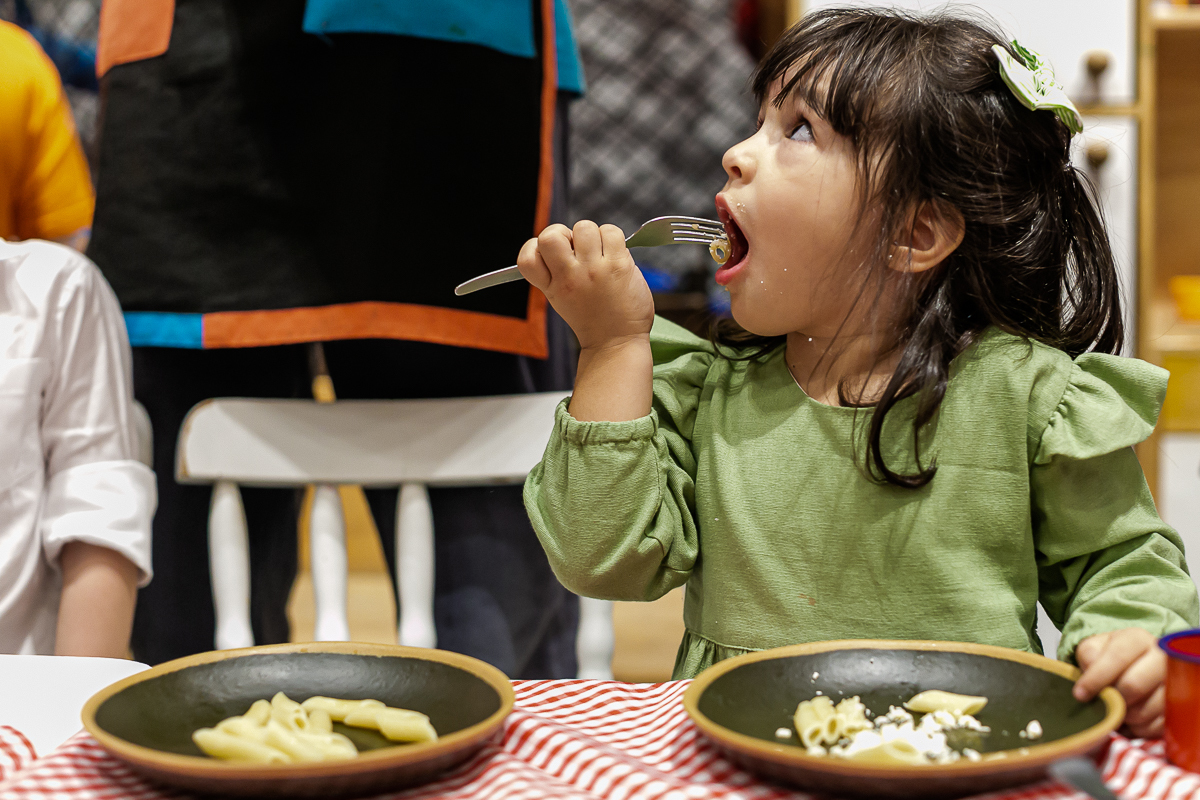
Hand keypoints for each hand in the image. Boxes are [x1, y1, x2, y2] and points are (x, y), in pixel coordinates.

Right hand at [517, 221, 653, 350]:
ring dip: (593, 235)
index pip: (526, 257)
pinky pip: (612, 231)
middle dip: (563, 232)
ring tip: (601, 254)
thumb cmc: (593, 319)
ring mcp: (594, 270)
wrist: (617, 343)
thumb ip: (557, 272)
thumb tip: (567, 240)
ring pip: (584, 227)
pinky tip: (616, 256)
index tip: (551, 255)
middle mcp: (569, 277)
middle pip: (550, 235)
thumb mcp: (561, 300)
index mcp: (552, 286)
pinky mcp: (618, 266)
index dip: (535, 247)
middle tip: (577, 248)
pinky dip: (614, 238)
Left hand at [1073, 628, 1165, 737]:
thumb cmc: (1108, 657)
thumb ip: (1088, 657)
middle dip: (1111, 698)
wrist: (1132, 667)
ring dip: (1124, 715)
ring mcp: (1175, 684)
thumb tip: (1089, 681)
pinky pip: (1155, 726)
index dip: (1096, 678)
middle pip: (1134, 685)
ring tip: (1117, 708)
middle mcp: (1162, 658)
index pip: (1117, 657)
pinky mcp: (1179, 708)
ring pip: (1145, 709)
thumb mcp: (1092, 648)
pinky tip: (1130, 718)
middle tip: (1102, 702)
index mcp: (1138, 639)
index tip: (1080, 694)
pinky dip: (1138, 727)